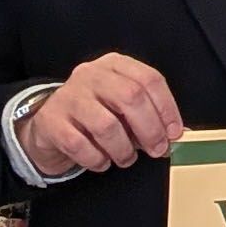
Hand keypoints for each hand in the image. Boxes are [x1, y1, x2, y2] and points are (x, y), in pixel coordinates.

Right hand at [20, 53, 184, 176]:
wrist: (50, 125)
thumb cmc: (94, 115)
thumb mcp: (122, 108)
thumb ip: (148, 117)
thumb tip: (175, 134)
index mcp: (114, 65)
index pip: (149, 79)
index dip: (167, 108)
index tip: (174, 133)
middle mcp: (91, 75)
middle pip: (130, 97)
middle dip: (149, 129)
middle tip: (156, 150)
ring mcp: (69, 96)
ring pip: (106, 125)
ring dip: (123, 150)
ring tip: (126, 158)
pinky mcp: (52, 121)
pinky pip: (81, 146)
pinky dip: (97, 160)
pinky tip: (101, 161)